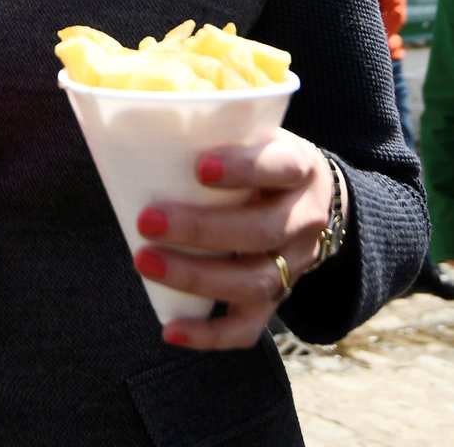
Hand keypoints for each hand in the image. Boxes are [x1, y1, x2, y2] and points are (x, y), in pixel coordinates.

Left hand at [133, 129, 344, 349]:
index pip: (280, 167)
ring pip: (255, 281)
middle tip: (147, 220)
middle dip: (201, 230)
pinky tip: (170, 329)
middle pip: (262, 231)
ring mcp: (296, 262)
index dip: (243, 169)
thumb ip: (217, 130)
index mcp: (299, 167)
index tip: (199, 167)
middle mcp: (305, 217)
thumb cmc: (261, 157)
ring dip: (196, 277)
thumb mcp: (255, 133)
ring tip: (145, 261)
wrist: (314, 198)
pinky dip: (210, 334)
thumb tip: (139, 119)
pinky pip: (250, 325)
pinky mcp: (279, 295)